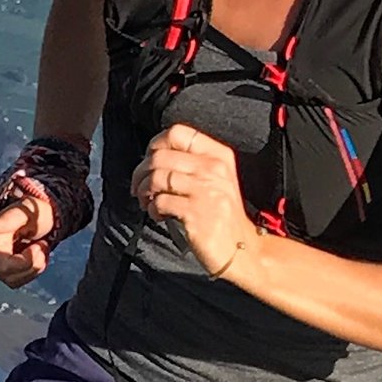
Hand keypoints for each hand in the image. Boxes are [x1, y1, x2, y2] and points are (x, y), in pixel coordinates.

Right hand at [0, 184, 55, 286]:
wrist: (38, 219)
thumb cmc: (31, 214)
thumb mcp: (25, 212)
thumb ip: (8, 219)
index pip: (4, 262)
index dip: (28, 259)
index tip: (40, 244)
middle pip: (8, 274)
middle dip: (31, 264)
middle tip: (42, 246)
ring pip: (13, 281)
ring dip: (33, 268)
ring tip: (39, 249)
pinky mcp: (0, 272)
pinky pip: (16, 282)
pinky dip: (30, 271)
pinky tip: (34, 257)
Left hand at [132, 123, 252, 280]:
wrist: (242, 249)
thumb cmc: (222, 216)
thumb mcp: (218, 180)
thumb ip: (193, 163)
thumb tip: (153, 159)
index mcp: (219, 155)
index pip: (179, 133)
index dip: (156, 144)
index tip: (150, 160)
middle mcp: (213, 169)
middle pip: (161, 156)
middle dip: (141, 172)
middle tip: (139, 187)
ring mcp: (206, 190)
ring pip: (157, 177)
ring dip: (144, 191)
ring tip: (147, 202)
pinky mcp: (196, 212)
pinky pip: (160, 202)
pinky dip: (153, 209)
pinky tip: (160, 215)